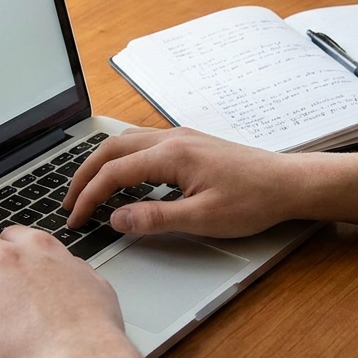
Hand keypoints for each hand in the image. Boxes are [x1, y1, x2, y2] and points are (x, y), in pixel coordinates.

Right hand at [64, 127, 306, 237]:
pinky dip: (121, 160)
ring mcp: (181, 138)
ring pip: (126, 142)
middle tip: (69, 202)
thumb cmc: (254, 200)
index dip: (88, 196)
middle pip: (111, 148)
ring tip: (88, 189)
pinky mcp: (190, 144)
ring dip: (101, 164)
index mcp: (171, 155)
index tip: (76, 219)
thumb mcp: (203, 218)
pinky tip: (123, 179)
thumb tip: (117, 219)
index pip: (113, 173)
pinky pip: (143, 144)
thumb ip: (155, 218)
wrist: (288, 183)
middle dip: (84, 174)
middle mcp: (171, 139)